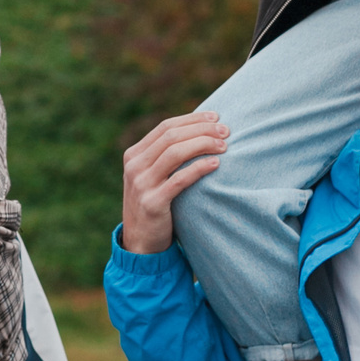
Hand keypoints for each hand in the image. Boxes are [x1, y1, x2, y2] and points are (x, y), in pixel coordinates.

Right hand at [120, 110, 226, 254]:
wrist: (141, 243)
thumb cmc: (155, 204)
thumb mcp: (151, 177)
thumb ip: (165, 157)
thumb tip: (200, 131)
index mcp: (133, 155)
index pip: (166, 127)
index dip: (193, 119)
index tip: (216, 117)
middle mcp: (134, 166)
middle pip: (172, 136)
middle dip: (202, 129)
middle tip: (226, 131)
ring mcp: (141, 184)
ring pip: (175, 153)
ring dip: (203, 144)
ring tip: (224, 146)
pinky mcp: (152, 203)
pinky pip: (179, 179)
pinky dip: (199, 168)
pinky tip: (216, 164)